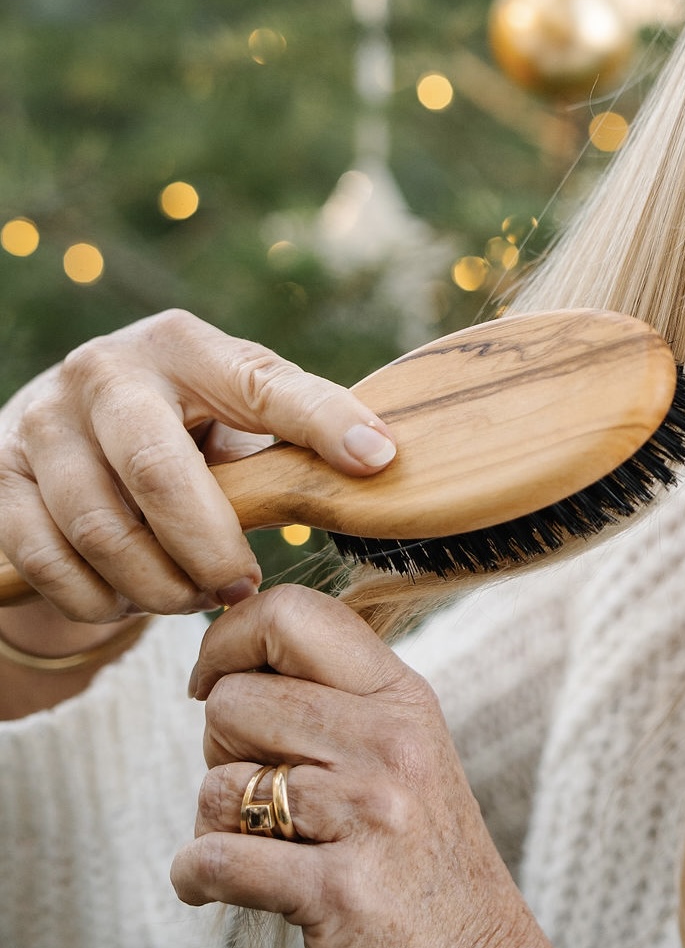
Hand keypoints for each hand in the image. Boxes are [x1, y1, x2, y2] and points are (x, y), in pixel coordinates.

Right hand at [0, 309, 395, 623]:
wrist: (67, 433)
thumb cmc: (180, 428)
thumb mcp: (234, 414)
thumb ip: (293, 431)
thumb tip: (382, 459)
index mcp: (182, 347)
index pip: (263, 384)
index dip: (323, 421)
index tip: (379, 458)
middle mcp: (103, 372)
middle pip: (160, 475)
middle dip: (212, 549)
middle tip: (243, 587)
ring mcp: (40, 424)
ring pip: (102, 532)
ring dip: (159, 585)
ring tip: (193, 596)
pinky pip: (48, 563)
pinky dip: (101, 600)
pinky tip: (134, 597)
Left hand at [170, 585, 573, 947]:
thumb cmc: (420, 846)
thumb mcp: (403, 743)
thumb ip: (332, 692)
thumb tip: (227, 655)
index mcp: (401, 695)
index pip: (293, 613)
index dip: (227, 638)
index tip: (211, 678)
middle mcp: (390, 741)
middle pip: (233, 700)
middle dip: (220, 745)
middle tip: (259, 781)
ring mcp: (368, 813)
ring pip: (216, 782)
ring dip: (216, 818)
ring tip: (261, 836)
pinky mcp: (339, 890)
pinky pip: (215, 859)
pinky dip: (197, 877)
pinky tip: (219, 883)